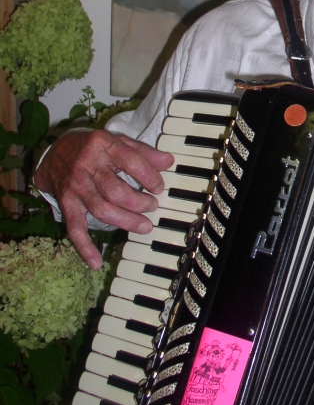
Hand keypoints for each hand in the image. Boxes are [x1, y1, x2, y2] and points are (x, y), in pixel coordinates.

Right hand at [34, 130, 173, 269]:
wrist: (54, 154)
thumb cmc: (93, 148)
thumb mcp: (118, 141)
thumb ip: (143, 152)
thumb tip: (168, 161)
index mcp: (104, 145)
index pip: (131, 161)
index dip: (149, 176)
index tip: (159, 187)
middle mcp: (88, 166)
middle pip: (116, 191)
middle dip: (139, 203)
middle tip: (152, 206)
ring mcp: (76, 186)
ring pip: (101, 210)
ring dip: (125, 221)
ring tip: (145, 226)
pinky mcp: (66, 204)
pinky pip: (75, 228)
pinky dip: (84, 247)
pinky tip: (96, 262)